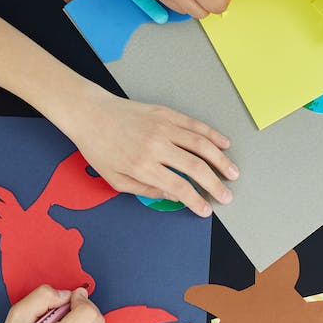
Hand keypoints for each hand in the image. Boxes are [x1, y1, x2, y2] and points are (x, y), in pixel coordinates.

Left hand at [57, 85, 238, 217]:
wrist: (89, 113)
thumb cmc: (99, 147)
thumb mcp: (115, 179)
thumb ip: (146, 191)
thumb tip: (173, 196)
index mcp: (142, 165)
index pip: (179, 186)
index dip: (196, 200)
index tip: (206, 209)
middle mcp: (156, 146)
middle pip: (196, 167)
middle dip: (216, 184)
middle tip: (226, 195)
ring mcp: (163, 127)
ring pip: (202, 145)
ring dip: (221, 161)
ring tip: (233, 172)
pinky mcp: (166, 113)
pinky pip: (195, 125)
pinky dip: (213, 135)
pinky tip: (224, 144)